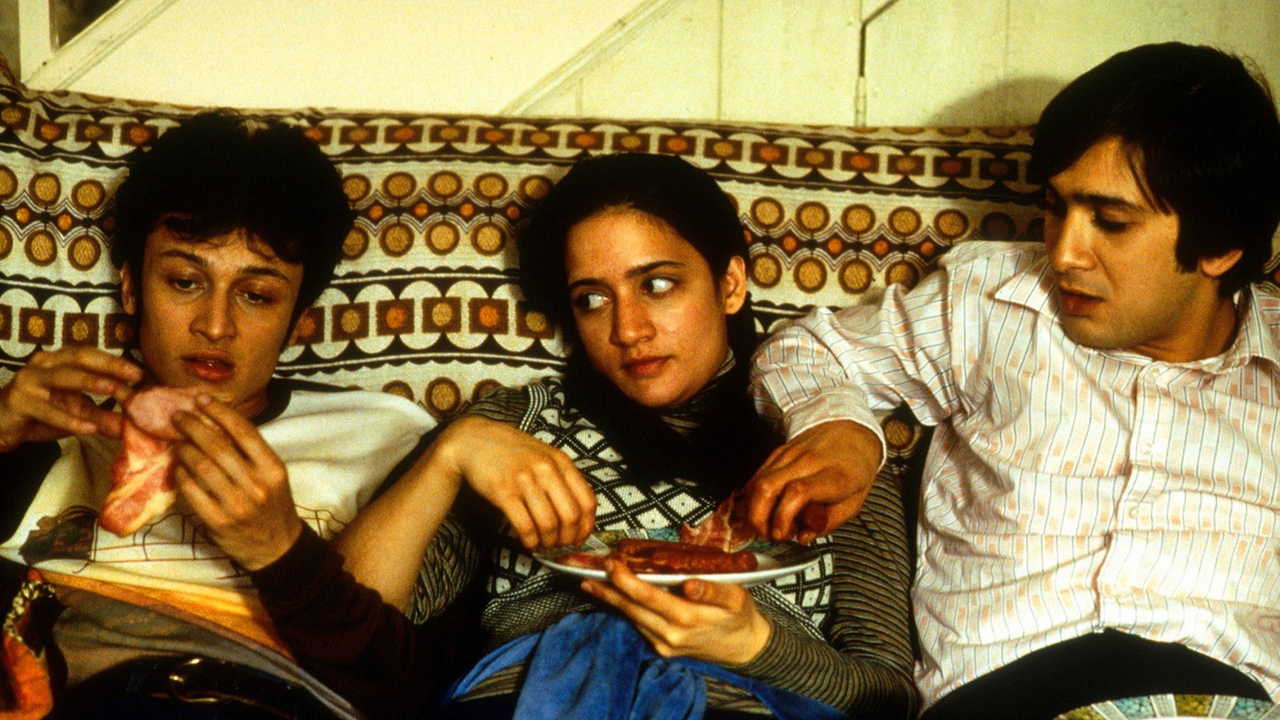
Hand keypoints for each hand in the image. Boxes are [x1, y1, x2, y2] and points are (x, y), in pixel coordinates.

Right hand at [0, 347, 141, 450]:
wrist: (2, 426)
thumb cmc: (42, 414)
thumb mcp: (78, 413)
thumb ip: (104, 416)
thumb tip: (136, 425)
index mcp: (60, 360)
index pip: (90, 355)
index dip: (115, 362)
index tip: (140, 374)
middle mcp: (44, 364)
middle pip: (79, 358)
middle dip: (109, 365)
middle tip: (134, 376)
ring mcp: (29, 380)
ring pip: (62, 377)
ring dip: (90, 382)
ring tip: (113, 389)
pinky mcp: (18, 400)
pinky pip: (46, 409)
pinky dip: (68, 419)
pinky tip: (88, 428)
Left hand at [172, 395, 300, 570]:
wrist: (277, 547)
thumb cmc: (273, 505)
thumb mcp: (273, 476)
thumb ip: (251, 453)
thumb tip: (217, 422)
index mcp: (273, 468)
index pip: (244, 431)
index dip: (220, 412)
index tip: (202, 401)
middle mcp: (257, 484)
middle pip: (218, 446)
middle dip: (194, 426)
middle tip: (178, 417)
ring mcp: (236, 504)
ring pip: (202, 467)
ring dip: (184, 450)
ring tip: (178, 442)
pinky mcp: (218, 521)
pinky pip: (192, 491)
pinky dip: (181, 476)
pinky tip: (178, 469)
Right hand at [436, 415, 594, 549]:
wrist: (474, 440)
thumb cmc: (511, 452)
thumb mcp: (544, 455)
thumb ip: (562, 478)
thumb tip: (579, 515)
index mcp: (561, 461)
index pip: (587, 501)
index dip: (587, 526)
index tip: (580, 538)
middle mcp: (546, 470)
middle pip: (571, 516)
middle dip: (568, 538)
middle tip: (560, 545)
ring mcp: (525, 480)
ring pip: (549, 524)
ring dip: (548, 542)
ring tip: (544, 544)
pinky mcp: (504, 492)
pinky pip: (525, 526)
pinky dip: (531, 541)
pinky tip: (530, 543)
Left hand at [581, 560, 770, 665]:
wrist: (744, 648)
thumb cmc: (739, 617)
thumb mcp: (736, 598)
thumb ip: (712, 590)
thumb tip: (688, 584)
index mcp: (687, 619)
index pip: (648, 597)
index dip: (626, 581)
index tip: (612, 565)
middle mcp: (671, 635)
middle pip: (632, 609)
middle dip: (609, 590)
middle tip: (589, 572)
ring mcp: (664, 644)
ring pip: (631, 618)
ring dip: (611, 600)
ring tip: (592, 583)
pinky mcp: (662, 648)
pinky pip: (639, 625)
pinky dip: (625, 609)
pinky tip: (614, 597)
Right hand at [744, 420, 881, 543]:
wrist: (851, 431)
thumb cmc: (855, 468)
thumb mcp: (854, 502)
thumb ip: (829, 523)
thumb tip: (803, 537)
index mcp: (834, 476)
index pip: (798, 492)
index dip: (783, 517)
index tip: (785, 534)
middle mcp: (808, 462)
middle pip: (767, 487)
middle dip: (759, 519)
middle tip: (771, 534)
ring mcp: (789, 454)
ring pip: (756, 483)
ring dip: (753, 511)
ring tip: (767, 525)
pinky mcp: (777, 453)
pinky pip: (756, 477)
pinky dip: (754, 498)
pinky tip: (764, 510)